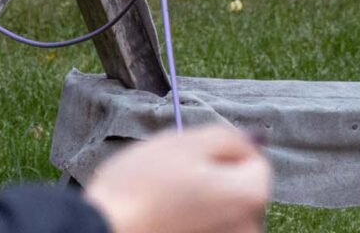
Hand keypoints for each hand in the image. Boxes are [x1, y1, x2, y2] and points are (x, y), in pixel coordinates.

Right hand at [84, 126, 271, 232]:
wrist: (104, 232)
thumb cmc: (139, 191)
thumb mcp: (183, 144)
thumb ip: (226, 137)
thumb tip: (253, 140)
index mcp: (250, 196)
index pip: (254, 159)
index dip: (221, 150)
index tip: (190, 157)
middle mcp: (248, 228)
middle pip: (238, 188)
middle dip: (212, 178)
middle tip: (171, 176)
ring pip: (219, 210)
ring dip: (198, 202)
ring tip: (163, 200)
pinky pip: (204, 227)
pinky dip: (188, 221)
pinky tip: (163, 218)